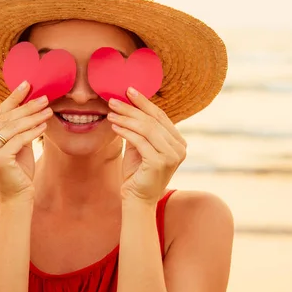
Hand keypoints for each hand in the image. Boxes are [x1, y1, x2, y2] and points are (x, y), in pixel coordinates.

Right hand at [0, 81, 52, 202]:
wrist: (17, 198)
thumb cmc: (18, 171)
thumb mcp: (16, 145)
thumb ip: (16, 127)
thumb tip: (29, 102)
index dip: (13, 98)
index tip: (27, 84)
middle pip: (5, 119)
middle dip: (26, 106)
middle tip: (44, 98)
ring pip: (12, 128)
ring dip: (33, 117)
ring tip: (48, 110)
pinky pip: (18, 140)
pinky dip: (33, 131)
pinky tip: (44, 125)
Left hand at [107, 87, 186, 203]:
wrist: (137, 200)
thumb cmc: (137, 173)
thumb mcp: (140, 146)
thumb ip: (139, 129)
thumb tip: (128, 105)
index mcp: (179, 142)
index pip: (161, 116)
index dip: (144, 102)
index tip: (129, 91)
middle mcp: (180, 148)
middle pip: (153, 121)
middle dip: (132, 109)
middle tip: (113, 101)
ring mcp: (172, 155)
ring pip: (147, 129)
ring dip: (126, 118)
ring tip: (110, 113)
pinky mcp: (160, 162)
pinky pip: (140, 141)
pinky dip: (125, 132)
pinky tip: (114, 127)